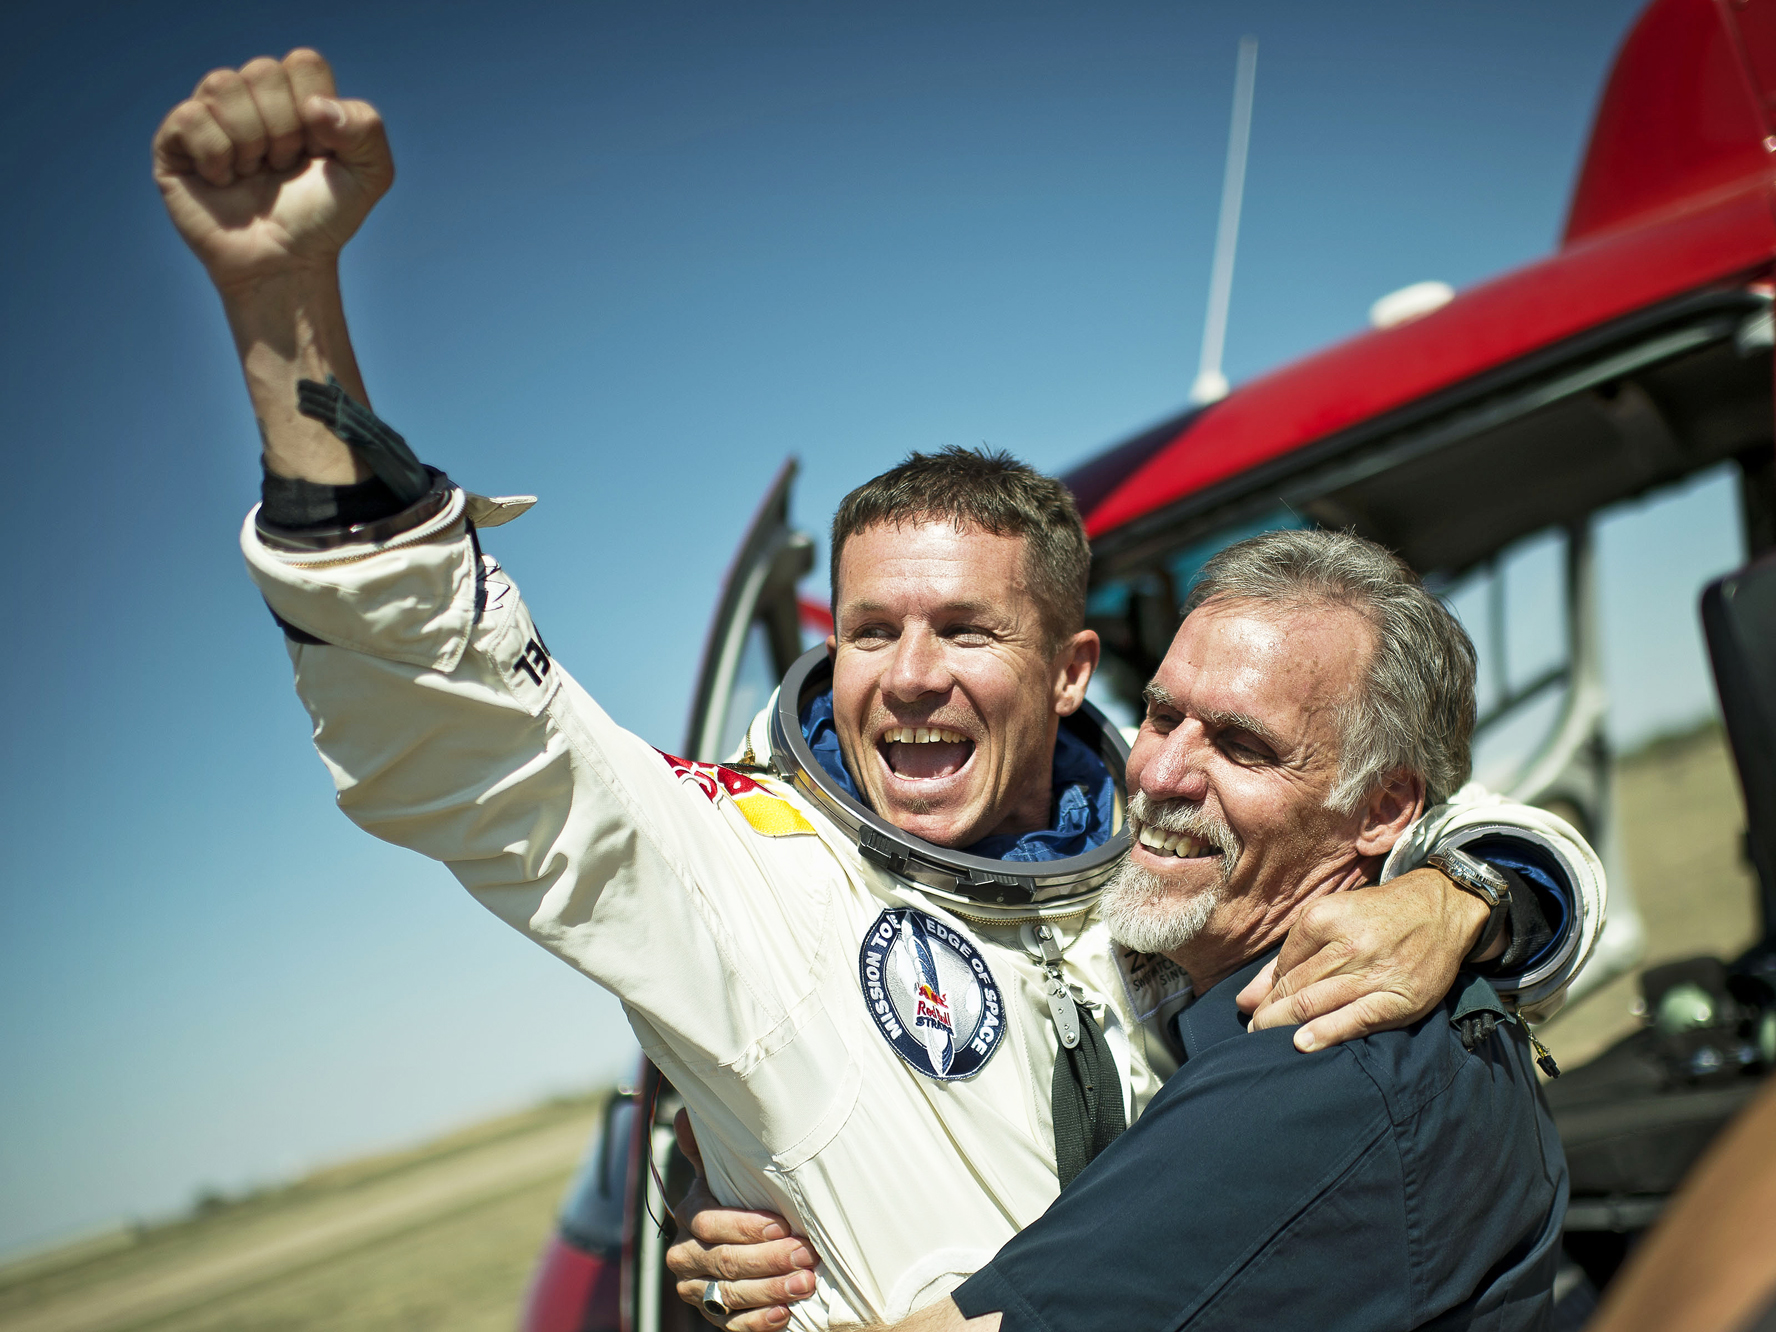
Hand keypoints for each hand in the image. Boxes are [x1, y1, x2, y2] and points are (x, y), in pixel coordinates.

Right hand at [152, 49, 392, 289]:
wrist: (286, 264)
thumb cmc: (323, 218)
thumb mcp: (370, 175)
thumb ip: (365, 128)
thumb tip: (315, 106)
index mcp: (294, 95)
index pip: (304, 63)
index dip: (316, 111)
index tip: (319, 152)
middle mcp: (249, 98)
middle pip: (262, 71)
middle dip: (283, 130)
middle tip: (283, 167)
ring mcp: (210, 116)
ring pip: (223, 85)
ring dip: (250, 141)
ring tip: (254, 173)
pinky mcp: (175, 142)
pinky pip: (191, 117)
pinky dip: (216, 155)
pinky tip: (223, 180)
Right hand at [666, 1110, 819, 1331]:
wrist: (739, 1243)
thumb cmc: (740, 1197)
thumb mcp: (724, 1171)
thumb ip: (707, 1148)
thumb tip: (684, 1114)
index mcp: (689, 1216)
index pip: (709, 1223)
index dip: (744, 1226)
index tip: (781, 1223)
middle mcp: (686, 1256)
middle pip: (724, 1261)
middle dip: (769, 1258)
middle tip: (807, 1253)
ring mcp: (698, 1290)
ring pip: (730, 1295)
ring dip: (771, 1290)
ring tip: (806, 1282)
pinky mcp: (714, 1317)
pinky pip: (732, 1325)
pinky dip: (758, 1321)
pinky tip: (783, 1313)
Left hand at [1237, 866, 1489, 1051]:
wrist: (1440, 909)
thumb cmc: (1376, 917)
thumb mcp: (1329, 920)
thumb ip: (1287, 959)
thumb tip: (1245, 1000)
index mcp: (1323, 918)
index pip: (1282, 966)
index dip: (1266, 993)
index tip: (1255, 1010)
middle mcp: (1348, 944)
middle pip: (1295, 987)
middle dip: (1268, 1014)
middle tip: (1252, 1032)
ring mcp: (1375, 972)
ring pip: (1317, 1003)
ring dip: (1284, 1025)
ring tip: (1266, 1041)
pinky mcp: (1400, 997)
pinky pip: (1357, 1019)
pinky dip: (1327, 1033)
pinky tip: (1303, 1044)